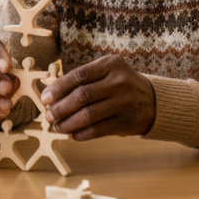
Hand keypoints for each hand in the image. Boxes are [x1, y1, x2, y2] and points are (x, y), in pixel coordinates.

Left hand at [40, 55, 155, 139]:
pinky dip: (82, 133)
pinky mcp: (128, 121)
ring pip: (89, 115)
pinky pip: (99, 130)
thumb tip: (48, 91)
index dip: (58, 88)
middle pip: (82, 96)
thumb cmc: (119, 85)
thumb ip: (80, 79)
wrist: (153, 101)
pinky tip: (73, 134)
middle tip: (49, 116)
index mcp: (110, 64)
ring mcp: (125, 102)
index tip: (44, 99)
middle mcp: (119, 81)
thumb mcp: (105, 73)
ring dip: (68, 123)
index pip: (78, 75)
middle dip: (61, 108)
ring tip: (58, 127)